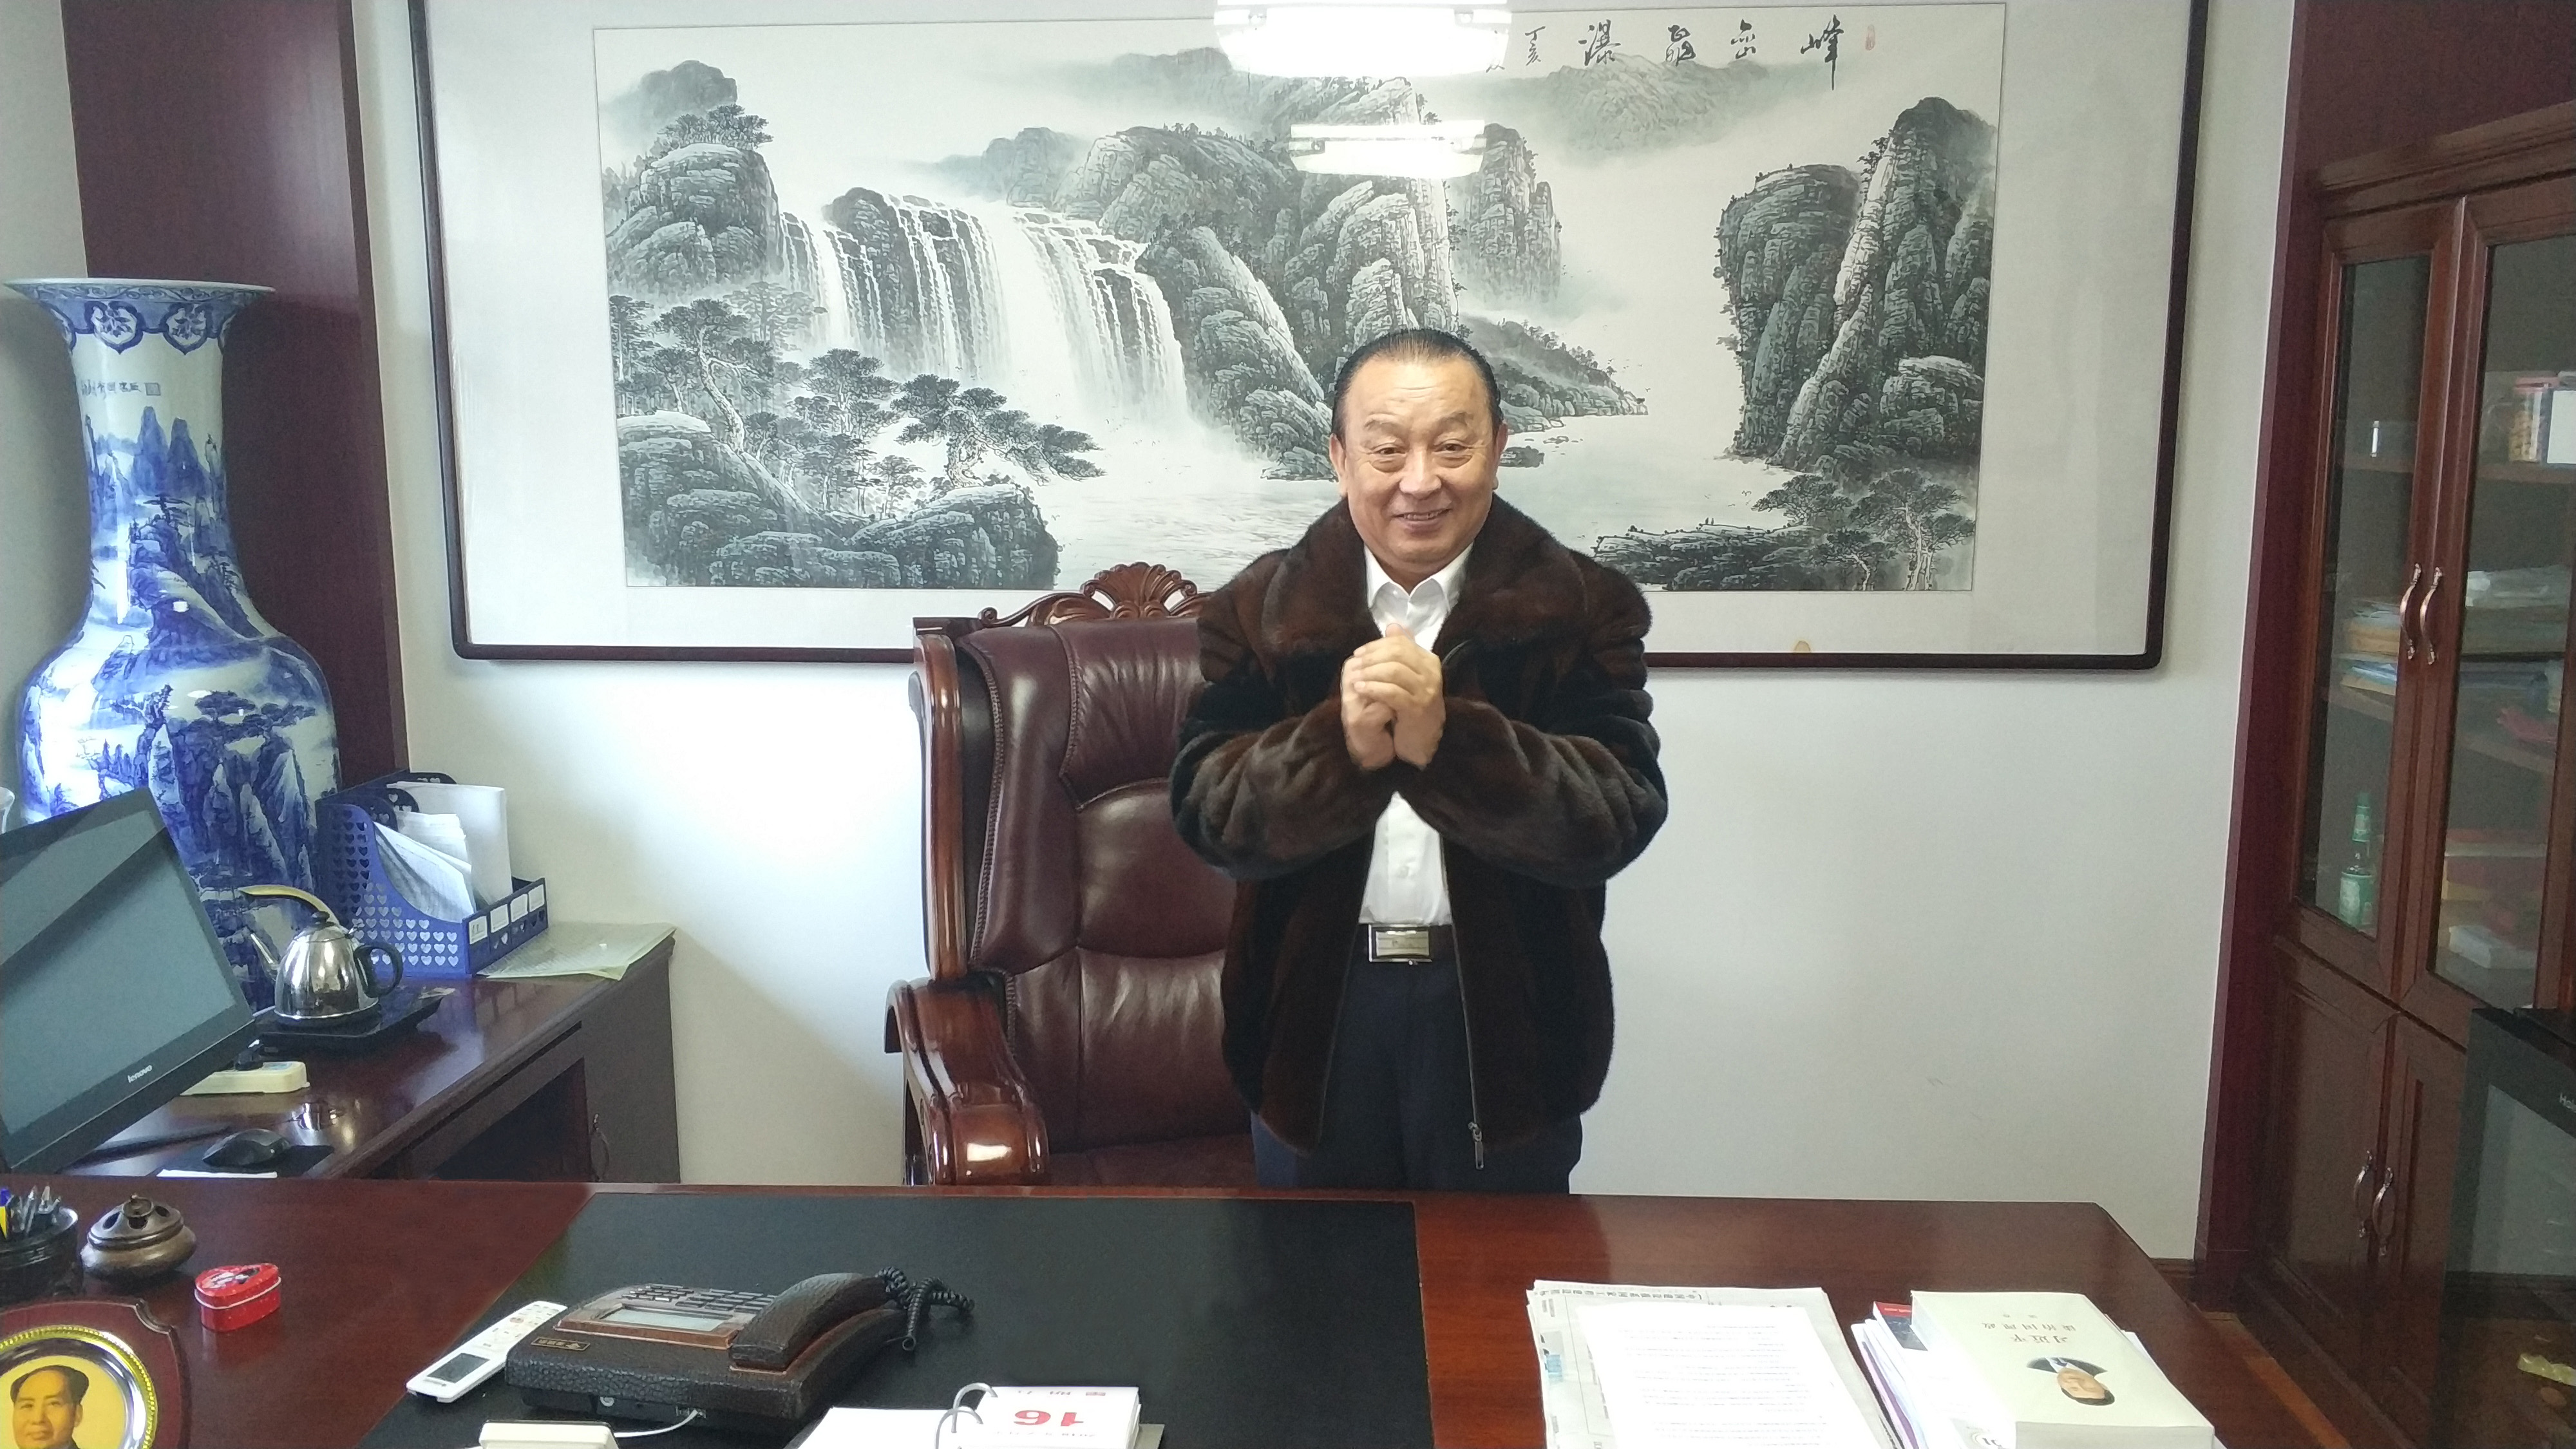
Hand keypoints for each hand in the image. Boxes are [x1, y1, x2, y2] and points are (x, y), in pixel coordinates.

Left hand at [1347, 623, 1443, 766]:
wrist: (1423, 741)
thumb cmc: (1413, 707)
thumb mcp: (1409, 677)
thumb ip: (1403, 651)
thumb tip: (1392, 626)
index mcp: (1429, 662)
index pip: (1401, 643)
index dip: (1376, 645)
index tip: (1359, 653)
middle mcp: (1432, 673)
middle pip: (1397, 654)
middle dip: (1372, 657)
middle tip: (1355, 663)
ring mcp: (1427, 691)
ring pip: (1394, 671)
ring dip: (1370, 672)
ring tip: (1354, 677)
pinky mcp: (1417, 708)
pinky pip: (1392, 692)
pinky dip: (1373, 688)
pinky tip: (1360, 689)